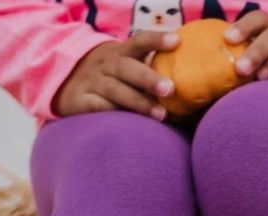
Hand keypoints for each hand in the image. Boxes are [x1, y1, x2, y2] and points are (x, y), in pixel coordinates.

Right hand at [54, 32, 179, 119]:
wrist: (67, 82)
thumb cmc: (116, 79)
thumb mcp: (129, 67)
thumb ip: (155, 72)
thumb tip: (199, 91)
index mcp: (122, 53)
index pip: (140, 41)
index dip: (157, 40)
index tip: (177, 41)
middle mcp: (107, 65)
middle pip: (127, 68)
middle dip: (149, 78)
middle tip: (170, 89)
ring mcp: (92, 82)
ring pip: (114, 89)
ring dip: (138, 102)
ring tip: (161, 115)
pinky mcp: (80, 101)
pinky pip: (96, 107)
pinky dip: (112, 113)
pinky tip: (128, 123)